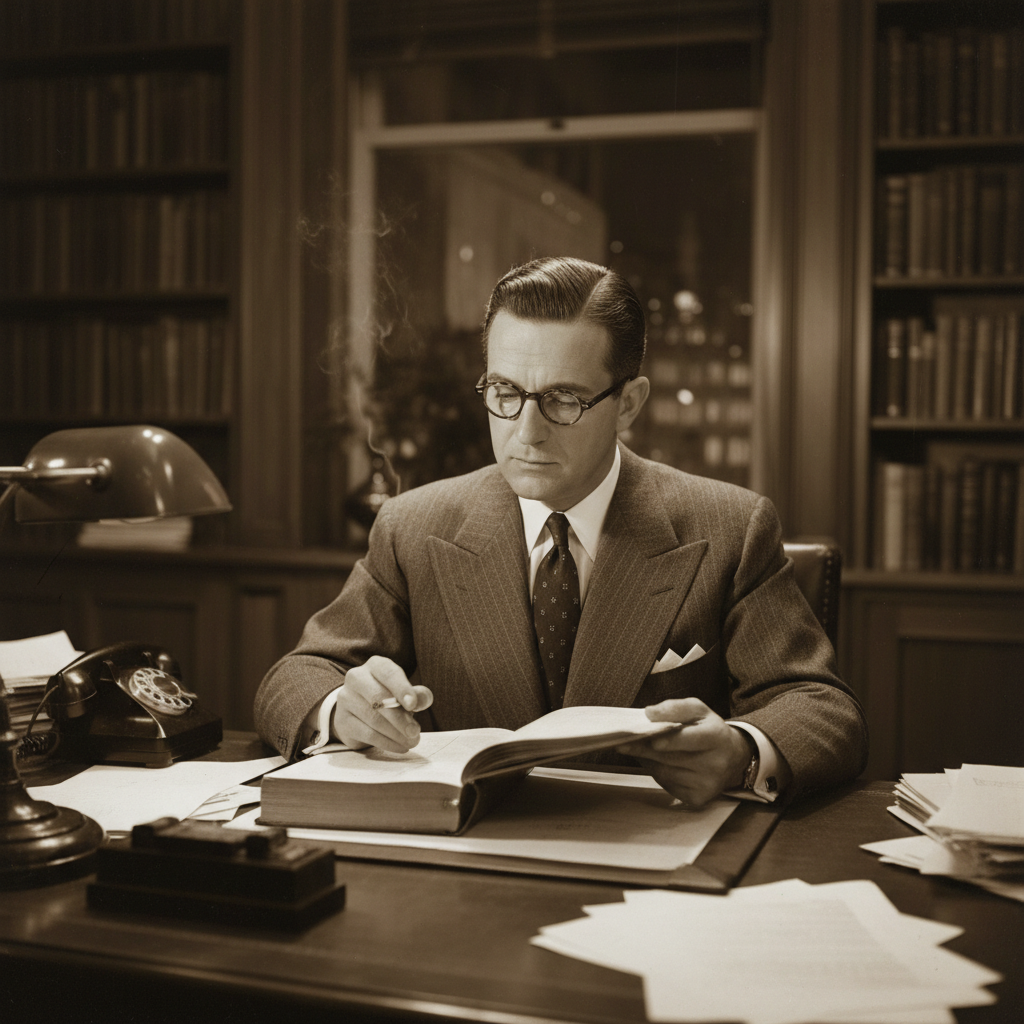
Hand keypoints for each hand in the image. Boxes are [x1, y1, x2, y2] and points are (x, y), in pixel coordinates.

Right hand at [332, 655, 432, 753]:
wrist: (358, 712)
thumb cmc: (388, 698)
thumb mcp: (404, 692)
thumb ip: (418, 695)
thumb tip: (423, 700)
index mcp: (375, 666)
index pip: (388, 673)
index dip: (402, 688)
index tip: (413, 705)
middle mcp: (356, 678)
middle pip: (378, 698)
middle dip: (400, 717)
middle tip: (415, 731)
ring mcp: (346, 699)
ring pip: (373, 718)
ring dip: (396, 733)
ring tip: (412, 741)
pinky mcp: (343, 721)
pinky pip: (367, 734)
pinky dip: (387, 742)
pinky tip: (400, 747)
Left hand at [617, 698, 751, 808]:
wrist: (732, 757)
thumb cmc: (708, 729)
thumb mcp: (697, 710)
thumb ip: (675, 708)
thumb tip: (650, 713)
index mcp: (717, 737)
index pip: (692, 739)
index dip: (671, 741)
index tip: (652, 740)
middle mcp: (715, 764)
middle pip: (672, 758)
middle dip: (644, 750)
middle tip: (623, 744)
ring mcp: (707, 784)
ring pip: (665, 773)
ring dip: (648, 761)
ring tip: (639, 749)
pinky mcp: (698, 799)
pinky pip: (667, 785)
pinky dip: (656, 773)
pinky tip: (656, 762)